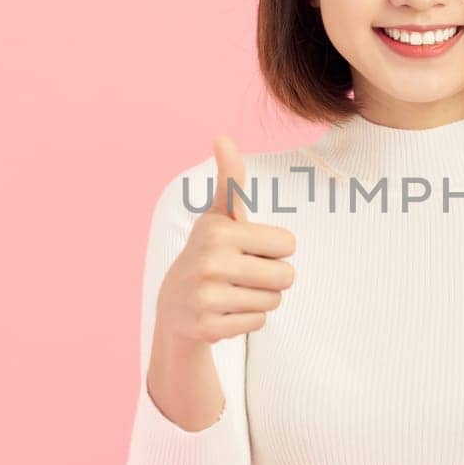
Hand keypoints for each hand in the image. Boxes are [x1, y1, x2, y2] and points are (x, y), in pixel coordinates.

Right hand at [155, 132, 296, 348]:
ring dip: (260, 300)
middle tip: (243, 275)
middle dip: (272, 278)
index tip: (247, 250)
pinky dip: (247, 320)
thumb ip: (230, 180)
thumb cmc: (210, 253)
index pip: (288, 245)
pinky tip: (224, 312)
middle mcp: (209, 262)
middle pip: (286, 276)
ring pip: (274, 302)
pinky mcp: (207, 328)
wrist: (175, 306)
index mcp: (219, 231)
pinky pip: (258, 323)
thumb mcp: (219, 216)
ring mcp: (206, 297)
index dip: (274, 250)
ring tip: (232, 292)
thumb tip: (222, 136)